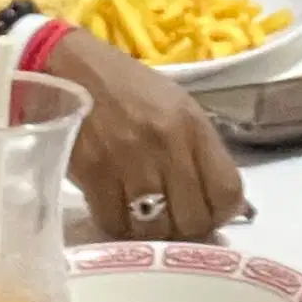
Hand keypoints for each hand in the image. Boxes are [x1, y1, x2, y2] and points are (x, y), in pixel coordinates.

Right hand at [52, 30, 247, 240]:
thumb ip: (200, 153)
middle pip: (193, 220)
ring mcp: (129, 161)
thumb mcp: (178, 107)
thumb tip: (224, 204)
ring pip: (154, 231)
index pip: (228, 192)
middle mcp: (167, 144)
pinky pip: (115, 224)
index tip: (207, 213)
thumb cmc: (129, 89)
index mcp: (194, 126)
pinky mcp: (94, 174)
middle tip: (171, 219)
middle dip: (185, 228)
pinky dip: (117, 225)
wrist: (73, 69)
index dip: (221, 213)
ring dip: (150, 232)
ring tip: (142, 216)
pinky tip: (116, 209)